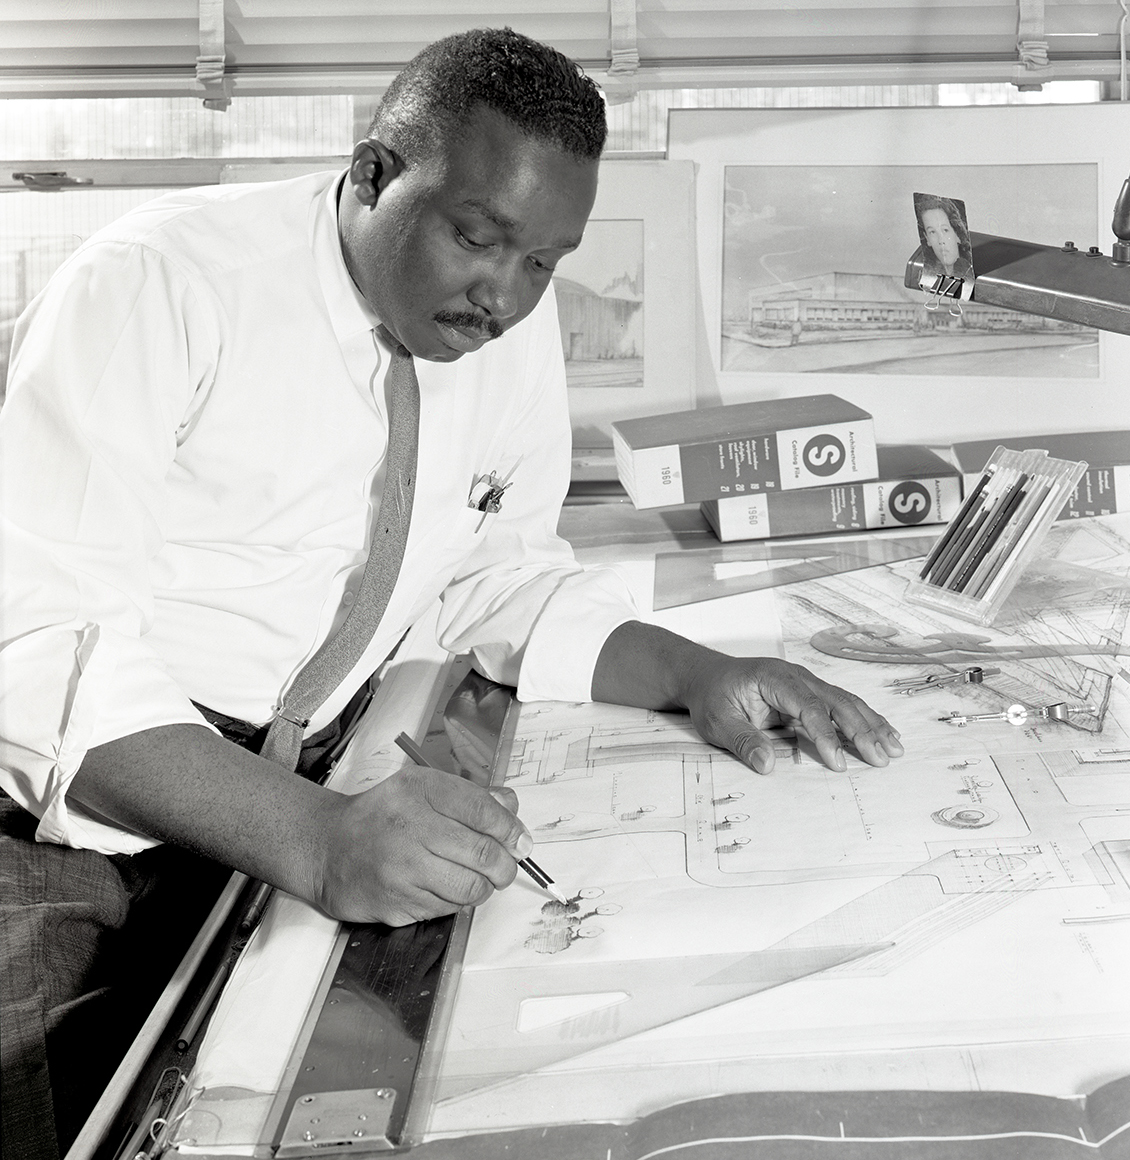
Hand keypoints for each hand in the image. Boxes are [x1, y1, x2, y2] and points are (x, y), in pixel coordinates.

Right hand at [314, 766, 532, 925]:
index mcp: (422, 790)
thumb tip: (512, 810)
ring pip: (471, 888)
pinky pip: (447, 909)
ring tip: (476, 880)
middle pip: (484, 853)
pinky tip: (442, 888)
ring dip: (483, 888)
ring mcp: (403, 869)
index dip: (510, 830)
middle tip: (505, 868)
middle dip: (505, 866)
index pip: (483, 811)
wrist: (327, 846)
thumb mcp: (423, 788)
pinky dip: (454, 902)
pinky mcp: (396, 903)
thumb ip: (470, 797)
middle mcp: (411, 827)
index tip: (519, 841)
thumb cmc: (382, 816)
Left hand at [681, 654, 903, 774]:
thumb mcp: (717, 721)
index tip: (838, 762)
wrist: (707, 676)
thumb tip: (767, 766)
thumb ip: (743, 741)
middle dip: (862, 730)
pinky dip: (864, 720)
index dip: (825, 734)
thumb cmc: (712, 696)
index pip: (807, 706)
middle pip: (836, 701)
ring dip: (871, 725)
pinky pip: (841, 706)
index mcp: (774, 679)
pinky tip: (884, 734)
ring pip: (845, 702)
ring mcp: (805, 683)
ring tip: (894, 749)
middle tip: (882, 758)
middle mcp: (796, 677)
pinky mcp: (809, 694)